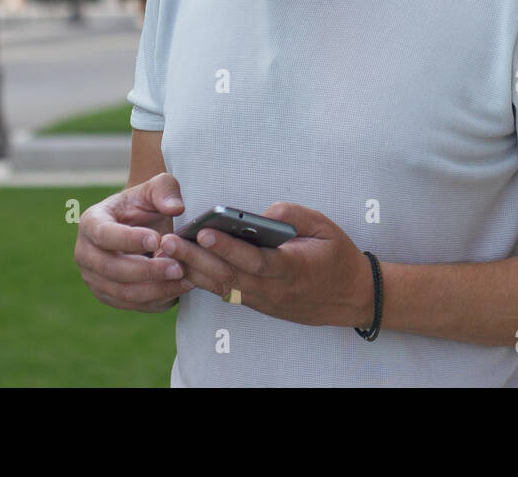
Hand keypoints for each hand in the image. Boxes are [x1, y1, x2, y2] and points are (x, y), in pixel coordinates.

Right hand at [75, 173, 192, 311]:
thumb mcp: (158, 187)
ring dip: (155, 289)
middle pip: (111, 269)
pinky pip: (134, 305)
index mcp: (91, 222)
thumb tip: (175, 208)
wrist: (143, 224)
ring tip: (184, 278)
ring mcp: (94, 278)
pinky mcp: (110, 296)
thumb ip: (166, 190)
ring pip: (122, 293)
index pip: (104, 234)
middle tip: (177, 266)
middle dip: (147, 270)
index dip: (129, 240)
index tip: (157, 239)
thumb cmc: (148, 203)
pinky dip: (158, 300)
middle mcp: (85, 253)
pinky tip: (180, 288)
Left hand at [155, 202, 374, 328]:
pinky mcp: (259, 305)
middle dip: (196, 258)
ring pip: (223, 288)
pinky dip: (204, 280)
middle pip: (229, 276)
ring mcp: (265, 301)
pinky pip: (227, 293)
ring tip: (168, 251)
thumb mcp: (324, 226)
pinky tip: (184, 266)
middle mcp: (275, 289)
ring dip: (193, 271)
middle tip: (169, 241)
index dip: (228, 247)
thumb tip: (262, 213)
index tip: (205, 232)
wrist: (350, 296)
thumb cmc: (336, 256)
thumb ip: (293, 215)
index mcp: (293, 268)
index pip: (255, 259)